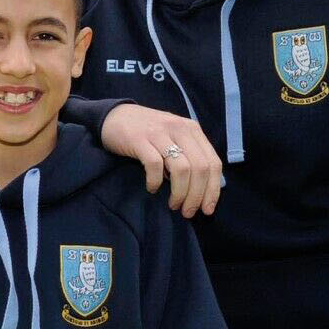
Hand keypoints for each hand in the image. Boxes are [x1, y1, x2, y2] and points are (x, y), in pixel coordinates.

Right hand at [100, 104, 221, 216]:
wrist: (114, 116)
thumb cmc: (147, 132)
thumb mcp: (174, 138)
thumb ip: (189, 155)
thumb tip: (203, 189)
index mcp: (192, 130)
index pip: (213, 162)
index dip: (213, 190)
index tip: (207, 209)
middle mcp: (180, 129)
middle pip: (200, 168)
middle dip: (197, 195)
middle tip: (188, 212)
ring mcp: (160, 133)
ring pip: (182, 169)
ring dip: (180, 193)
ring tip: (173, 204)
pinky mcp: (140, 139)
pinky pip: (155, 165)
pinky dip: (156, 181)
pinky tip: (152, 188)